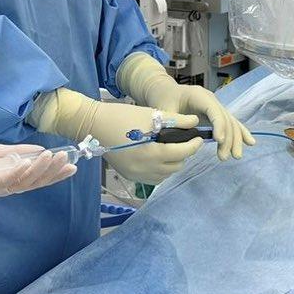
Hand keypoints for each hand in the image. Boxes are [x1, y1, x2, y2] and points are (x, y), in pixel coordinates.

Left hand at [0, 144, 77, 198]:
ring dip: (39, 170)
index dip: (55, 175)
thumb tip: (38, 149)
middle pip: (35, 182)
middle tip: (67, 159)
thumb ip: (15, 152)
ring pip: (23, 181)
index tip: (72, 167)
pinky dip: (18, 173)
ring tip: (53, 157)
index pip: (37, 179)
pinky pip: (5, 180)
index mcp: (10, 180)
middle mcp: (7, 187)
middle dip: (52, 171)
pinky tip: (28, 164)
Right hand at [86, 100, 204, 183]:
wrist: (95, 126)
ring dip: (173, 163)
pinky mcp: (130, 176)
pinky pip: (153, 178)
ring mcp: (136, 175)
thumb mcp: (151, 115)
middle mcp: (145, 169)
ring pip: (165, 175)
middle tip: (185, 142)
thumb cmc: (123, 116)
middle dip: (184, 154)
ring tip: (173, 149)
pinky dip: (161, 170)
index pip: (181, 153)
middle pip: (175, 166)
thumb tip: (195, 122)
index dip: (193, 146)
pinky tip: (160, 158)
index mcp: (151, 153)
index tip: (198, 138)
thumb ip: (176, 120)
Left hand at [118, 53, 254, 160]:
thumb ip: (174, 123)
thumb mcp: (164, 110)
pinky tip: (250, 143)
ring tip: (235, 156)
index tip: (219, 140)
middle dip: (228, 138)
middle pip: (225, 118)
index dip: (219, 124)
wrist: (165, 91)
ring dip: (235, 139)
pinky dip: (240, 133)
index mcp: (199, 95)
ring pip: (231, 122)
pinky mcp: (216, 114)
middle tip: (225, 157)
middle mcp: (211, 99)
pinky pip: (231, 123)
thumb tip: (186, 138)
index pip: (214, 110)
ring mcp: (215, 106)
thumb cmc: (164, 99)